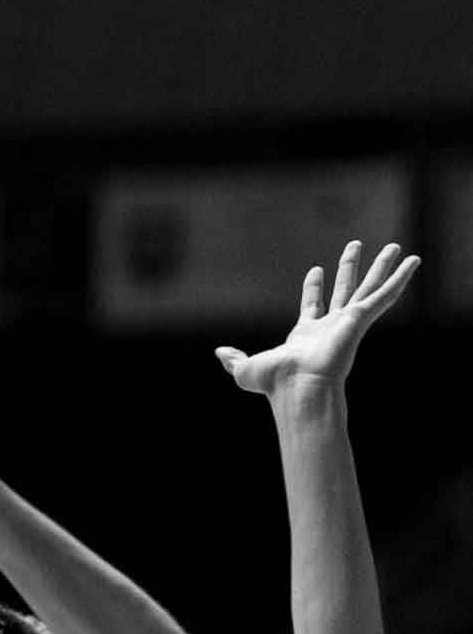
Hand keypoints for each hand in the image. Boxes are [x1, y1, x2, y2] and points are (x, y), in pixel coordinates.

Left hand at [215, 241, 419, 397]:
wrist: (298, 387)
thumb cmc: (275, 383)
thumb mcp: (245, 369)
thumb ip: (234, 360)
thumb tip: (219, 354)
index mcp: (307, 334)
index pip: (312, 305)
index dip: (313, 287)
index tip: (315, 270)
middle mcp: (331, 326)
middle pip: (344, 290)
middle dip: (349, 268)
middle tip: (355, 246)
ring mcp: (348, 321)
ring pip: (368, 287)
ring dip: (381, 267)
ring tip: (396, 247)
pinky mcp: (360, 319)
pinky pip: (385, 295)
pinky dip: (400, 278)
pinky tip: (413, 262)